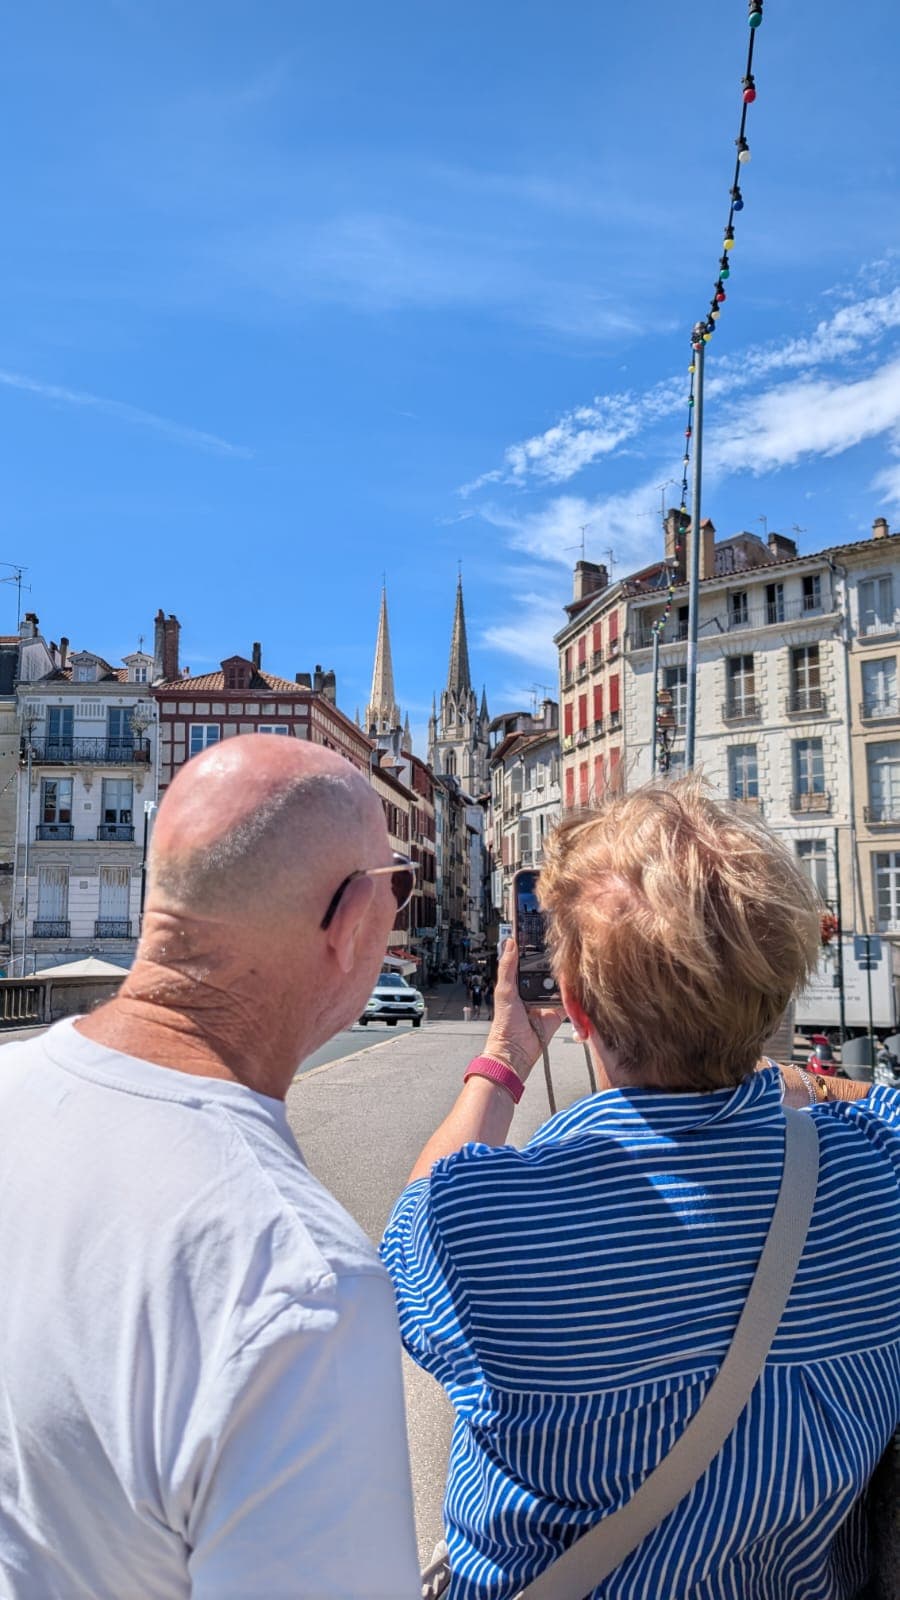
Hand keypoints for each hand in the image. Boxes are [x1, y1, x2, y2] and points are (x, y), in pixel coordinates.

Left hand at [482, 939, 564, 1082]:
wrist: (516, 1051)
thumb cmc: (505, 1024)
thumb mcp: (504, 991)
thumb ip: (508, 968)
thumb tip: (509, 943)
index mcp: (519, 983)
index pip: (528, 961)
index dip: (533, 949)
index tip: (540, 932)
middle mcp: (534, 990)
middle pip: (547, 970)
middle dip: (554, 961)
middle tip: (564, 944)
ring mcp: (547, 1000)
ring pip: (559, 983)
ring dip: (564, 976)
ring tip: (573, 960)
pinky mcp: (558, 1012)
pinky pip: (569, 1000)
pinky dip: (573, 994)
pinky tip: (578, 982)